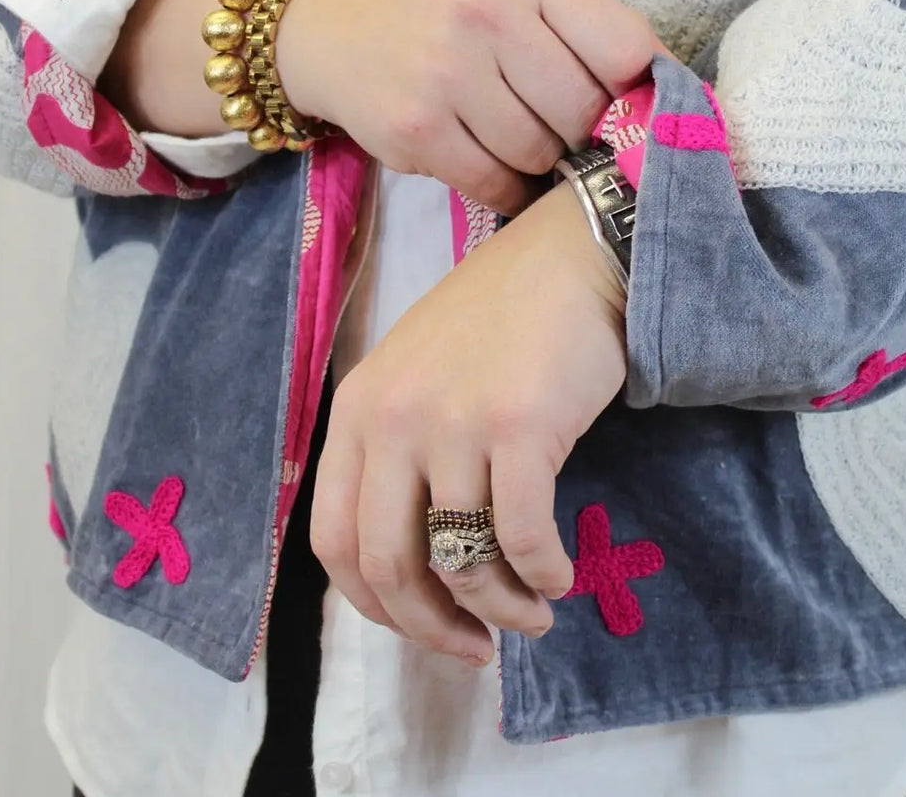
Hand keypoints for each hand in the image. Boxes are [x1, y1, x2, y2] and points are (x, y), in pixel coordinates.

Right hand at [277, 0, 656, 214]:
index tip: (634, 105)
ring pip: (542, 154)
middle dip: (584, 129)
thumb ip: (586, 28)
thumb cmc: (443, 4)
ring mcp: (446, 74)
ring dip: (542, 160)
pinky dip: (507, 188)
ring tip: (516, 132)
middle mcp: (487, 14)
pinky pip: (496, 186)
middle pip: (585, 110)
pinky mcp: (415, 129)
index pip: (626, 48)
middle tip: (561, 122)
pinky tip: (492, 161)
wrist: (325, 23)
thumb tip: (667, 100)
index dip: (642, 89)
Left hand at [309, 182, 626, 664]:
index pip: (333, 542)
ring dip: (501, 609)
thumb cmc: (502, 317)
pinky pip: (521, 538)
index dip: (377, 607)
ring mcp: (453, 421)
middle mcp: (391, 418)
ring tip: (533, 614)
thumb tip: (411, 564)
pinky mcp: (519, 427)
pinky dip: (542, 575)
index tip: (425, 629)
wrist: (572, 255)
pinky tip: (559, 576)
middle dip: (434, 628)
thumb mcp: (419, 375)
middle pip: (388, 565)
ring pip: (460, 561)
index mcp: (357, 409)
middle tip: (478, 648)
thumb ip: (398, 451)